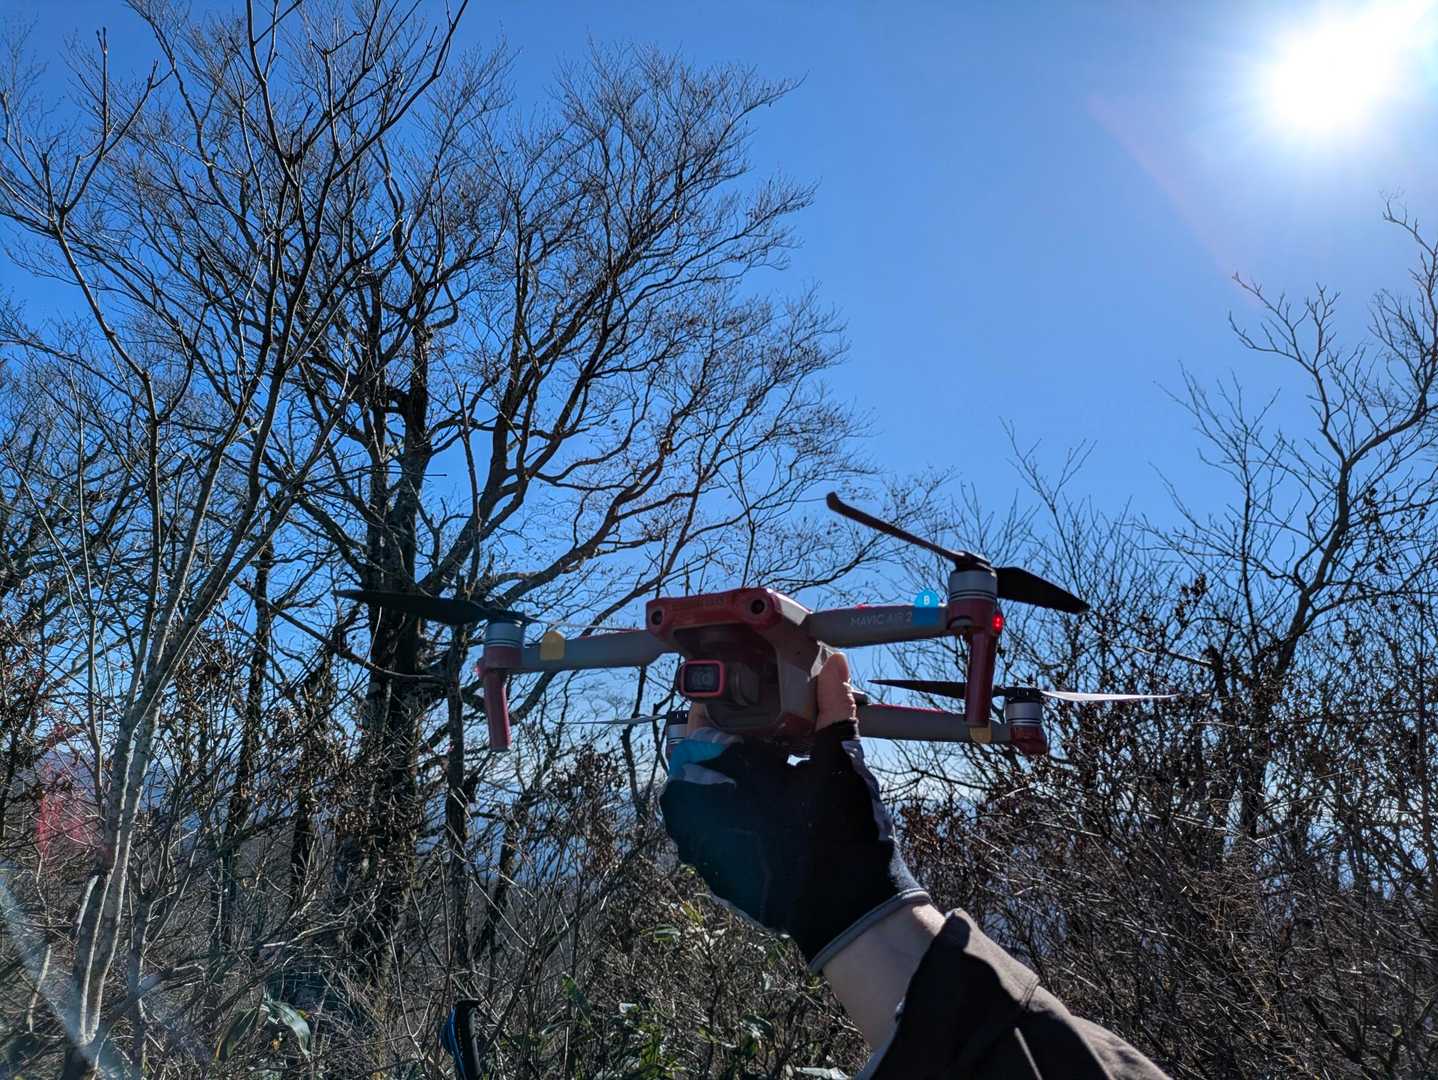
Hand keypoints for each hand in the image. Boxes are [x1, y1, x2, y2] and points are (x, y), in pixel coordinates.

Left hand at [659, 651, 928, 971]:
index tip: (746, 695)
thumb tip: (836, 663)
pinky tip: (769, 807)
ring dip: (729, 775)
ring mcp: (699, 840)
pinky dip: (731, 808)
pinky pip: (709, 823)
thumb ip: (832, 707)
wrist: (846, 914)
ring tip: (771, 770)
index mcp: (722, 767)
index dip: (722, 702)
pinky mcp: (710, 867)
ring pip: (703, 788)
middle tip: (767, 733)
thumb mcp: (839, 761)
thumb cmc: (840, 833)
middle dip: (730, 739)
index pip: (701, 718)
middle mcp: (698, 802)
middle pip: (701, 753)